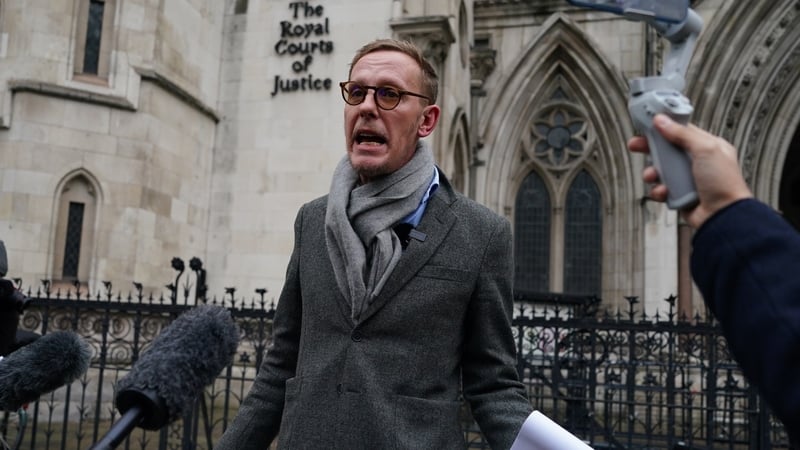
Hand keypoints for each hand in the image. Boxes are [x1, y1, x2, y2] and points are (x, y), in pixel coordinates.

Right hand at [628, 114, 752, 228]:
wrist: (723, 216)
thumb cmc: (724, 184)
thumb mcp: (706, 149)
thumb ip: (682, 134)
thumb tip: (664, 121)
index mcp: (708, 147)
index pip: (682, 131)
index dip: (665, 126)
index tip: (649, 123)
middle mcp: (697, 162)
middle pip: (667, 149)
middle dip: (650, 148)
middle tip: (636, 145)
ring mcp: (688, 179)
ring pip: (661, 170)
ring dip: (653, 172)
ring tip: (652, 175)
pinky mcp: (680, 194)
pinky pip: (662, 188)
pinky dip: (659, 190)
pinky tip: (663, 191)